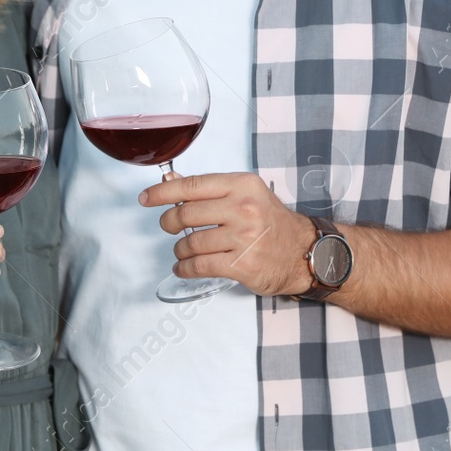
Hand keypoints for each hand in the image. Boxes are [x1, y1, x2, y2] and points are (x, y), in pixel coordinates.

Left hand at [138, 172, 314, 296]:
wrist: (305, 252)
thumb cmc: (271, 223)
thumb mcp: (246, 195)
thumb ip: (208, 190)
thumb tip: (168, 182)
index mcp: (242, 185)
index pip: (192, 186)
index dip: (162, 192)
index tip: (146, 198)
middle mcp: (244, 208)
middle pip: (186, 214)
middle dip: (169, 222)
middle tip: (168, 227)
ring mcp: (244, 238)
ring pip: (190, 243)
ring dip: (179, 249)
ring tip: (183, 250)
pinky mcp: (242, 265)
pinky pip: (199, 266)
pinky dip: (185, 268)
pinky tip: (184, 267)